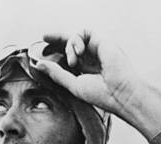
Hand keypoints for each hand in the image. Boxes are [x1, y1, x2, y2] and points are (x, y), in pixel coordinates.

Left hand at [33, 29, 160, 138]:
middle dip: (57, 38)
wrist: (120, 93)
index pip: (68, 56)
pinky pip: (84, 32)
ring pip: (75, 38)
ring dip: (69, 47)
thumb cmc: (102, 94)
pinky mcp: (102, 41)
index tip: (44, 51)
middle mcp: (92, 58)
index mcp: (86, 70)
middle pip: (70, 43)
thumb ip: (57, 74)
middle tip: (45, 36)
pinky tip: (79, 52)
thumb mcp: (73, 85)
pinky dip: (77, 40)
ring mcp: (98, 49)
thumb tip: (40, 65)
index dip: (56, 51)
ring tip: (73, 62)